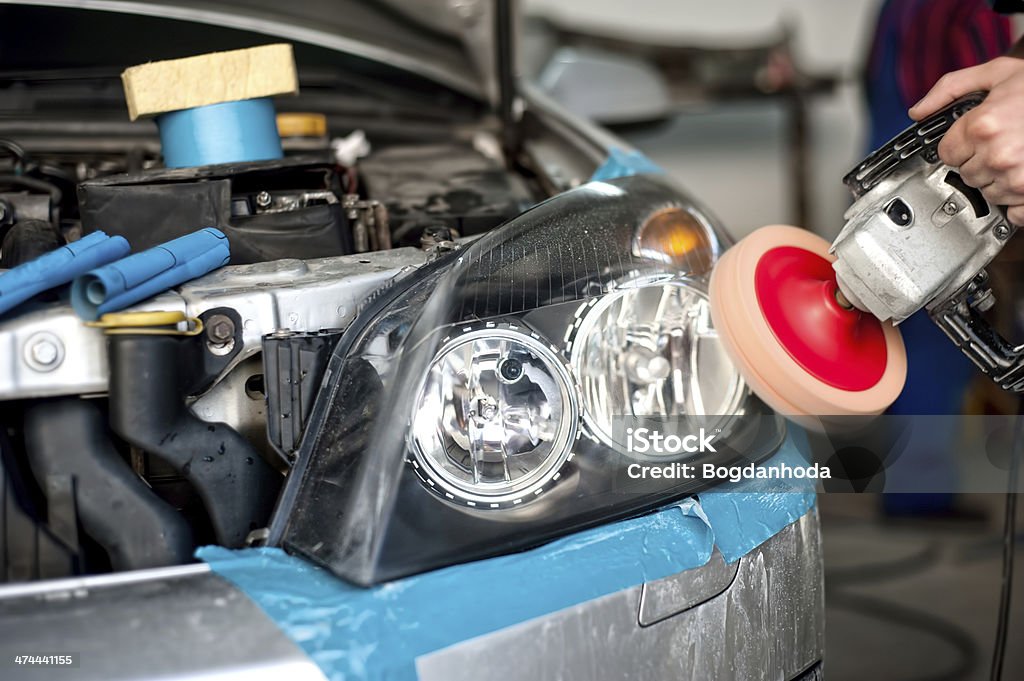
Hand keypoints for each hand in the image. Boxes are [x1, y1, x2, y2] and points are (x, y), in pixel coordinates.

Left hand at [909, 56, 1023, 224]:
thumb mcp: (998, 73)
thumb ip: (951, 88)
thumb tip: (918, 111)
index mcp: (983, 126)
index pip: (947, 153)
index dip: (961, 143)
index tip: (977, 136)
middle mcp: (998, 155)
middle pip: (966, 174)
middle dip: (980, 160)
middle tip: (1005, 141)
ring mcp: (1018, 179)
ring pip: (988, 193)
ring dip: (999, 179)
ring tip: (1020, 155)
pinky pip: (1013, 212)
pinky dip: (1018, 201)